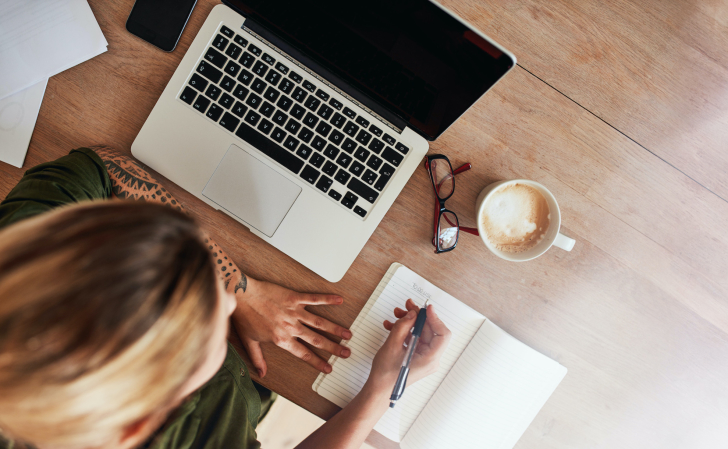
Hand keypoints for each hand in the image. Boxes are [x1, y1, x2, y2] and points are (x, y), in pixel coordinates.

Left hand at [231, 278, 352, 376]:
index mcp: (281, 340)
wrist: (241, 295)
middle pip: (316, 340)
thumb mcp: (249, 341)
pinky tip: (339, 300)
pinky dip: (327, 300)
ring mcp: (294, 312)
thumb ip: (258, 358)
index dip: (318, 362)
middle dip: (333, 348)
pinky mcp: (294, 298)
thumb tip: (262, 374)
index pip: (304, 354)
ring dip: (335, 329)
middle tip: (346, 353)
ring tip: (348, 334)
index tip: (328, 368)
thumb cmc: (244, 316)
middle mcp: (291, 327)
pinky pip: (314, 299)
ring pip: (319, 323)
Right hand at [366, 299, 450, 394]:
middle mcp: (430, 359)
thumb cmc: (386, 375)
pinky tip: (391, 326)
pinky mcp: (416, 357)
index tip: (426, 308)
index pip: (442, 335)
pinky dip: (404, 331)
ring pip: (421, 333)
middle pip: (430, 331)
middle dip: (417, 318)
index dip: (435, 319)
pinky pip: (414, 339)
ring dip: (408, 323)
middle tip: (407, 306)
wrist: (378, 390)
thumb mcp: (392, 346)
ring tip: (396, 315)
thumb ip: (403, 327)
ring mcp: (423, 358)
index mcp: (430, 359)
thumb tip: (412, 314)